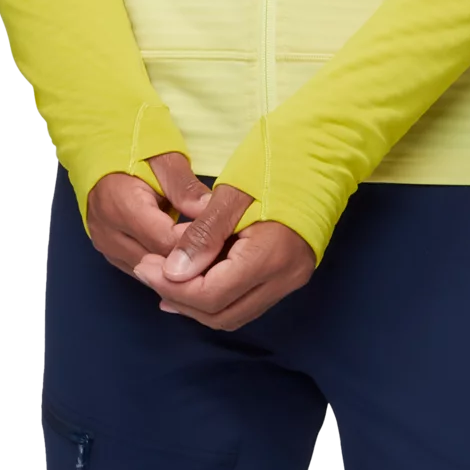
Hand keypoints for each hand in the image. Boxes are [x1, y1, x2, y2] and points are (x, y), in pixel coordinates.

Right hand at [86, 150, 212, 278]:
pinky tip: (186, 255)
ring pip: (151, 274)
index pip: (166, 242)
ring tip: (205, 250)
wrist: (99, 150)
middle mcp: (109, 233)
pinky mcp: (110, 253)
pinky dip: (166, 267)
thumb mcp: (165, 159)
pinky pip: (143, 272)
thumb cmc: (134, 149)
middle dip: (191, 258)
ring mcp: (107, 246)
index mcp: (121, 206)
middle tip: (219, 245)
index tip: (218, 232)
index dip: (196, 241)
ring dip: (179, 267)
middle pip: (159, 264)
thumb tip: (209, 211)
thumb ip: (185, 188)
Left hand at [131, 166, 316, 330]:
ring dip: (196, 302)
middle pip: (221, 314)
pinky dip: (215, 296)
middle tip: (149, 271)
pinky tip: (192, 278)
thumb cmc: (279, 162)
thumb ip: (202, 236)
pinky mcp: (289, 275)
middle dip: (180, 298)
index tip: (145, 265)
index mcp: (271, 255)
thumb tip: (172, 273)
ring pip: (233, 314)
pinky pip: (245, 301)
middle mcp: (285, 277)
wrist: (324, 155)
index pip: (212, 295)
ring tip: (164, 277)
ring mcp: (290, 280)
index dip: (172, 286)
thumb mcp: (232, 193)